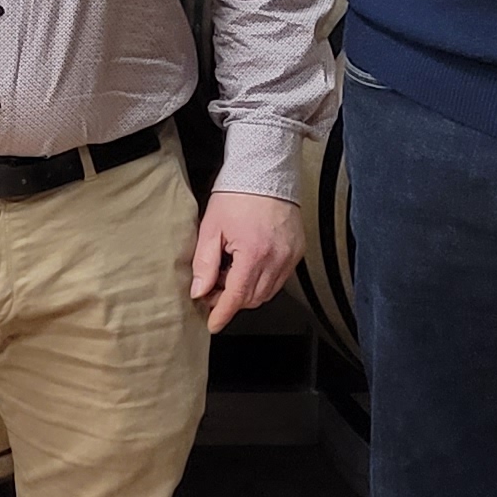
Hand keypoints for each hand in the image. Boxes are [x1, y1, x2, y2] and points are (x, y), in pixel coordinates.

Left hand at [187, 190, 303, 333]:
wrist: (265, 172)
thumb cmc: (237, 194)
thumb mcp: (211, 228)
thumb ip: (204, 263)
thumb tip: (199, 291)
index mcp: (254, 253)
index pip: (237, 296)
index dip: (222, 313)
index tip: (213, 324)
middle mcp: (277, 258)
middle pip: (253, 298)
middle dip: (231, 299)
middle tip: (212, 286)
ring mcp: (290, 255)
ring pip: (267, 291)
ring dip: (247, 290)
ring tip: (229, 270)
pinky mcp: (297, 251)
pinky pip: (279, 278)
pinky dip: (262, 279)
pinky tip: (247, 264)